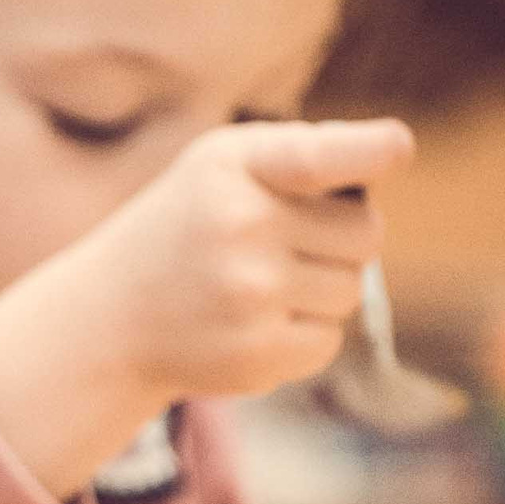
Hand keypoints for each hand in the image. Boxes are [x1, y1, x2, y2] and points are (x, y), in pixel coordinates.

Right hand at [0, 121, 407, 499]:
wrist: (108, 320)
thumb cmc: (186, 227)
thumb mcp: (219, 167)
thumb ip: (301, 150)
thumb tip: (391, 151)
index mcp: (234, 168)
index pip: (319, 157)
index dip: (369, 153)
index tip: (396, 149)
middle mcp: (240, 227)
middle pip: (367, 233)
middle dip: (341, 239)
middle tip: (284, 245)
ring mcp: (248, 295)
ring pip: (352, 290)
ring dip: (321, 291)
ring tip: (256, 287)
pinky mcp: (256, 354)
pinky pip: (329, 341)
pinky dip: (302, 337)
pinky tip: (250, 325)